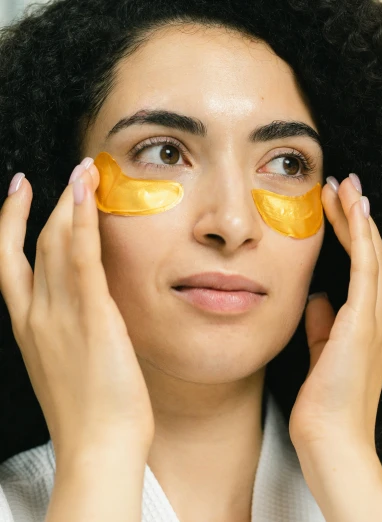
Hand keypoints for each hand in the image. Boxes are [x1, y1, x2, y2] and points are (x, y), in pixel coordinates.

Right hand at [0, 160, 153, 462]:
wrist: (98, 446)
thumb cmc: (93, 414)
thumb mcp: (72, 365)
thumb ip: (73, 332)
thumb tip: (90, 312)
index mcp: (30, 328)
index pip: (11, 263)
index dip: (10, 224)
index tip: (17, 194)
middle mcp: (38, 316)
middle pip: (35, 245)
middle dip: (49, 205)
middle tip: (67, 173)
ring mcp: (61, 315)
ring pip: (55, 244)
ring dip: (69, 202)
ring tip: (84, 171)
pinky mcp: (92, 317)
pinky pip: (82, 259)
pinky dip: (82, 223)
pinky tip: (88, 196)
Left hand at [289, 173, 381, 452]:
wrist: (334, 443)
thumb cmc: (325, 408)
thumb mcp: (320, 357)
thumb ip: (322, 326)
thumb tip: (319, 298)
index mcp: (369, 327)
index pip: (365, 270)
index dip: (355, 236)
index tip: (340, 208)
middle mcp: (380, 318)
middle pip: (372, 255)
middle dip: (357, 217)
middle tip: (346, 184)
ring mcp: (376, 319)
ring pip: (372, 254)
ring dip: (358, 217)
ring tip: (346, 186)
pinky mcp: (364, 323)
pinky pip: (366, 268)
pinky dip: (360, 235)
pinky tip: (353, 210)